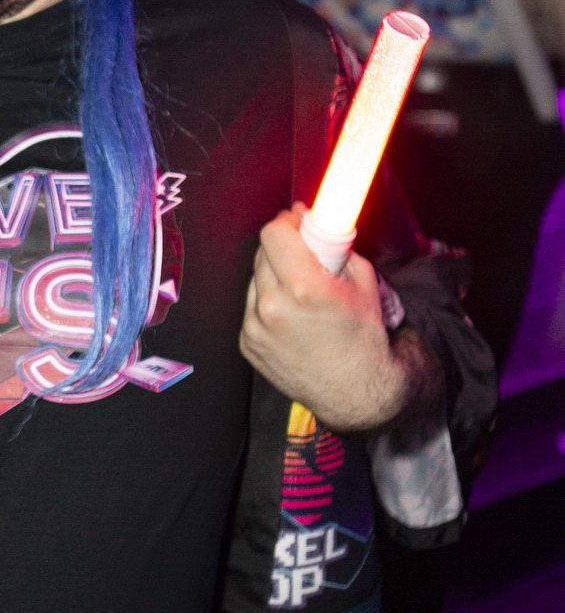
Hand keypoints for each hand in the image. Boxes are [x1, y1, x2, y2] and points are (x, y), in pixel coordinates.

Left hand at [238, 203, 419, 431]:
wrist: (357, 391)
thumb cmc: (365, 336)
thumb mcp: (362, 280)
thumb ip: (332, 247)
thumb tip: (312, 221)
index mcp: (303, 287)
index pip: (274, 232)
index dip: (287, 222)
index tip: (298, 222)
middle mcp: (272, 307)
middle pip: (263, 253)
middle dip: (283, 248)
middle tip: (305, 254)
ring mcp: (255, 328)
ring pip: (255, 280)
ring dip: (274, 276)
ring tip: (301, 293)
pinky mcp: (248, 344)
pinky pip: (252, 307)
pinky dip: (268, 303)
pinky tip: (292, 316)